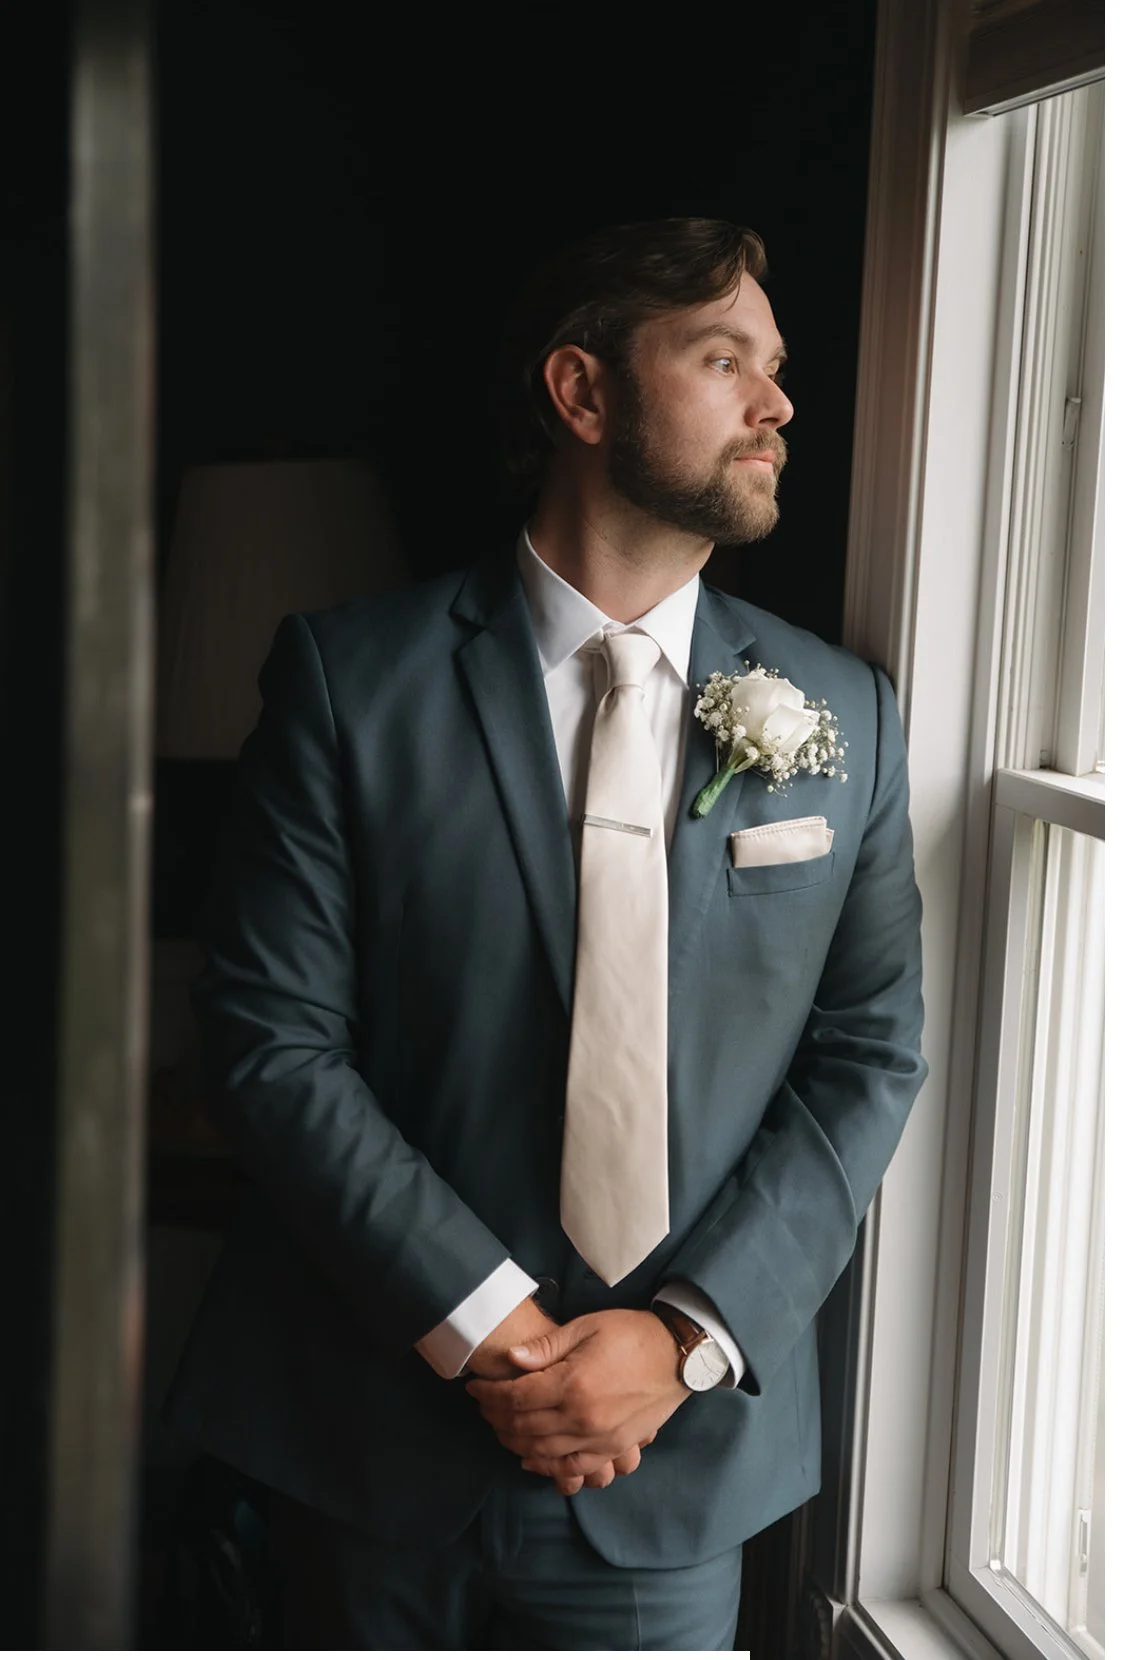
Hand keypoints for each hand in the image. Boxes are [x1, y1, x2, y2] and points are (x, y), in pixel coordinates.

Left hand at [465, 1309, 688, 1492]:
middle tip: (482, 1406)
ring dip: (514, 1443)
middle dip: (496, 1418)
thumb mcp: (587, 1327)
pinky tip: (531, 1457)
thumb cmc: (632, 1334)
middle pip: (523, 1427)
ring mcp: (599, 1438)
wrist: (678, 1356)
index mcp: (573, 1384)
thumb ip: (547, 1347)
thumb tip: (511, 1359)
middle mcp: (582, 1418)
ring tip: (500, 1427)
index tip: (475, 1386)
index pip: (516, 1398)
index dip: (489, 1394)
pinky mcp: (613, 1448)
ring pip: (542, 1453)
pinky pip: (572, 1467)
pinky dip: (546, 1466)